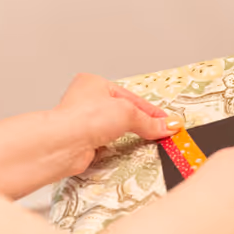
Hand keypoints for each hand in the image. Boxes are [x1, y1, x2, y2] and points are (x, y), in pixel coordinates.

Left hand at [55, 74, 178, 175]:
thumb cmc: (86, 118)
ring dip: (129, 135)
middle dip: (141, 122)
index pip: (131, 97)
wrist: (64, 144)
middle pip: (123, 112)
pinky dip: (118, 147)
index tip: (168, 122)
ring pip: (115, 128)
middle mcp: (87, 101)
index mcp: (95, 84)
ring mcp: (84, 122)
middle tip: (161, 132)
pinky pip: (108, 143)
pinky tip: (125, 149)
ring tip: (147, 140)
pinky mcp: (83, 142)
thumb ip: (149, 121)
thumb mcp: (127, 113)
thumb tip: (169, 126)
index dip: (152, 111)